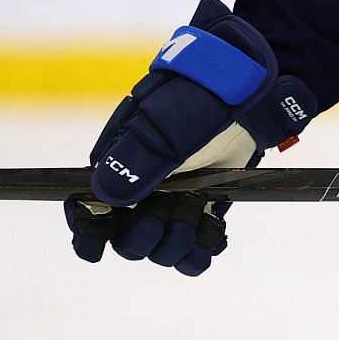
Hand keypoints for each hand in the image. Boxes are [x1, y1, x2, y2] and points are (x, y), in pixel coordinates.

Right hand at [68, 0, 317, 274]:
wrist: (251, 88)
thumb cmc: (200, 98)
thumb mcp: (164, 125)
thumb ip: (136, 159)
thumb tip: (104, 195)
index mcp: (118, 165)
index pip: (88, 211)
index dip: (88, 235)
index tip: (97, 250)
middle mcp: (143, 187)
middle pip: (127, 239)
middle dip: (145, 238)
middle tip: (174, 214)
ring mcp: (175, 196)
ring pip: (162, 246)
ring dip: (177, 245)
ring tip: (199, 219)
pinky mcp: (206, 201)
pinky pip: (195, 243)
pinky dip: (202, 248)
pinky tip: (213, 237)